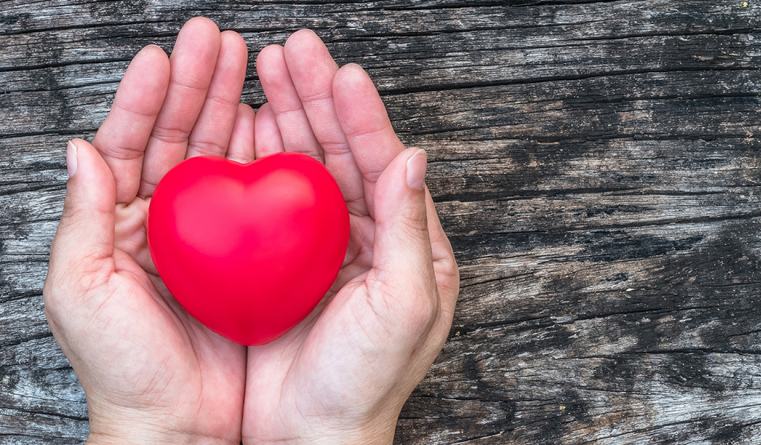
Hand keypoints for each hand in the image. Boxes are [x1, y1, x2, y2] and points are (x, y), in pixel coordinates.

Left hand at [43, 18, 252, 443]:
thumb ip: (82, 218)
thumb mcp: (81, 291)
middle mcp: (164, 221)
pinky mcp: (249, 255)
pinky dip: (263, 157)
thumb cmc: (123, 367)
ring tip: (247, 63)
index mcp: (117, 223)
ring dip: (229, 107)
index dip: (144, 97)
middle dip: (195, 85)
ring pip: (218, 157)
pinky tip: (271, 124)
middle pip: (177, 137)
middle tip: (215, 40)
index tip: (164, 55)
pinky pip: (256, 196)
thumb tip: (80, 148)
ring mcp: (210, 235)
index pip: (128, 144)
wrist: (178, 424)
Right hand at [240, 31, 459, 443]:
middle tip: (294, 50)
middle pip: (341, 153)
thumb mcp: (406, 305)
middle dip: (319, 100)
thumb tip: (416, 156)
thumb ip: (411, 228)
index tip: (342, 73)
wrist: (312, 435)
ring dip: (287, 116)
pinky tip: (244, 126)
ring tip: (266, 70)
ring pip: (304, 166)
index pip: (386, 164)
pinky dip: (257, 159)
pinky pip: (267, 199)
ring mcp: (319, 246)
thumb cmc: (368, 381)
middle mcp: (366, 237)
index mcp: (408, 244)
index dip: (364, 117)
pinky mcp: (279, 261)